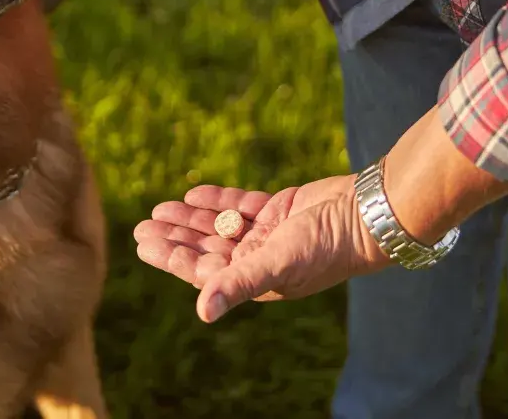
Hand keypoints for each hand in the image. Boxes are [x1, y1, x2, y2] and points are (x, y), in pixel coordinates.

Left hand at [133, 176, 392, 322]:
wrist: (365, 215)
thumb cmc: (323, 246)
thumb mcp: (275, 264)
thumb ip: (237, 285)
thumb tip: (202, 313)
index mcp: (256, 279)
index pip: (202, 270)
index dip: (171, 257)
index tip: (143, 244)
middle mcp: (259, 259)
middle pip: (206, 248)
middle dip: (174, 237)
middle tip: (141, 225)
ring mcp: (269, 233)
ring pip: (219, 226)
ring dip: (190, 218)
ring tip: (159, 208)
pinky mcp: (279, 209)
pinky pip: (240, 206)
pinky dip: (217, 201)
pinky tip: (193, 194)